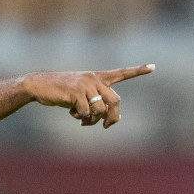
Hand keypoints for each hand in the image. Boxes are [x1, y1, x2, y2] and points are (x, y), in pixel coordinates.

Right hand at [20, 65, 154, 128]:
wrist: (40, 85)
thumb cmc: (60, 91)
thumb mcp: (81, 94)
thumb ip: (97, 102)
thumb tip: (112, 119)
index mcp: (98, 77)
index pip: (122, 73)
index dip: (138, 71)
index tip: (153, 67)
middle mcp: (95, 79)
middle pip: (115, 101)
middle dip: (112, 118)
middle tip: (106, 126)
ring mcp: (86, 86)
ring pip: (100, 110)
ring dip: (92, 120)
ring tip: (82, 120)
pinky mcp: (76, 93)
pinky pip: (86, 112)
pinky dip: (81, 117)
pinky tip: (72, 114)